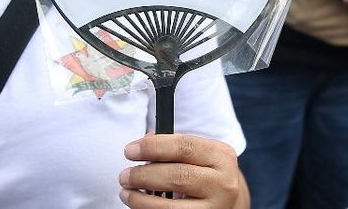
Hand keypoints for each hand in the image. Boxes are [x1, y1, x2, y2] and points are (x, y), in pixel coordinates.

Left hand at [119, 134, 241, 207]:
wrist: (222, 200)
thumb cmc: (201, 172)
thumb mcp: (195, 155)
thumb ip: (171, 147)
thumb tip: (142, 144)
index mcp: (221, 156)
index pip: (184, 146)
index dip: (153, 147)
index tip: (129, 150)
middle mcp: (224, 182)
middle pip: (177, 176)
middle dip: (144, 175)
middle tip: (124, 175)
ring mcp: (216, 207)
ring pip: (171, 206)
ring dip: (141, 199)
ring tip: (126, 192)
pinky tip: (138, 205)